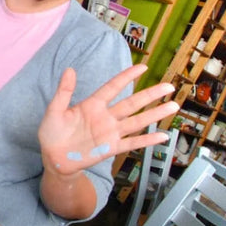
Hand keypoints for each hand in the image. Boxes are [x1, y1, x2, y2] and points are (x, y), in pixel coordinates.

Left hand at [38, 64, 178, 175]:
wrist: (53, 158)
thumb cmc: (52, 133)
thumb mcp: (54, 110)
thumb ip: (64, 92)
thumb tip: (69, 69)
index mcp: (92, 105)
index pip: (113, 87)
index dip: (127, 77)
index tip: (143, 67)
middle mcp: (105, 117)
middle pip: (132, 103)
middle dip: (150, 94)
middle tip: (169, 86)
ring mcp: (110, 132)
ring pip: (137, 121)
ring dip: (155, 114)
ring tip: (173, 106)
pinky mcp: (110, 148)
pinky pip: (132, 143)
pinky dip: (147, 140)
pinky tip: (162, 136)